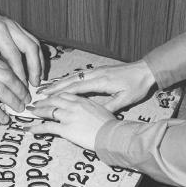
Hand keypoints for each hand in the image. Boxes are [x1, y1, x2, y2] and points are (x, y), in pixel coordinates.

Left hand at [0, 0, 44, 86]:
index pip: (14, 54)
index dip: (19, 72)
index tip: (21, 86)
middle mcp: (10, 26)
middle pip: (30, 47)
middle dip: (35, 67)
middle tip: (35, 84)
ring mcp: (16, 26)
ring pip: (35, 44)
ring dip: (39, 62)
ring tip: (38, 78)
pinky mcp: (19, 28)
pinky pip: (33, 41)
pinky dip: (37, 56)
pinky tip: (37, 68)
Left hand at [28, 93, 114, 150]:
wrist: (112, 135)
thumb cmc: (110, 126)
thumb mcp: (102, 111)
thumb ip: (91, 109)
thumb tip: (88, 113)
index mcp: (83, 100)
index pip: (65, 95)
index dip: (55, 96)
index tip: (50, 97)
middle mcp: (74, 105)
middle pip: (54, 100)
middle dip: (43, 101)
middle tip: (35, 103)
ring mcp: (68, 116)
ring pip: (48, 111)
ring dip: (37, 111)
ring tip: (29, 112)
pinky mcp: (65, 128)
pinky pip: (47, 127)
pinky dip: (36, 127)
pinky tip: (28, 128)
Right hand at [39, 60, 155, 111]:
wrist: (145, 70)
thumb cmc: (136, 85)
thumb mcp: (125, 99)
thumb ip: (110, 107)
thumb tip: (97, 116)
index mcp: (101, 82)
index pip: (76, 88)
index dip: (61, 93)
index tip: (48, 97)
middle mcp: (95, 74)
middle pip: (71, 80)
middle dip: (55, 87)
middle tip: (40, 93)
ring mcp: (96, 71)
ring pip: (73, 77)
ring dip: (59, 82)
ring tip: (46, 88)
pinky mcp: (98, 70)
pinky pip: (79, 75)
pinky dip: (68, 79)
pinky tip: (62, 83)